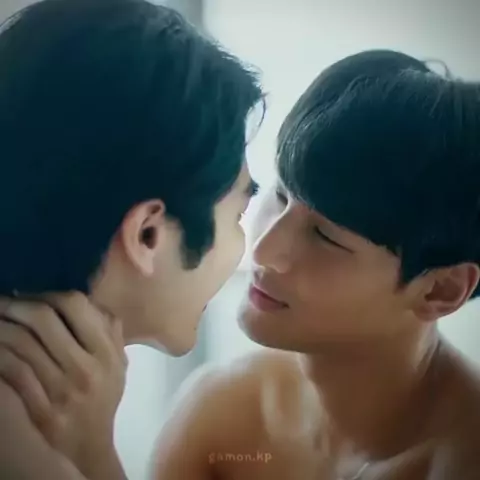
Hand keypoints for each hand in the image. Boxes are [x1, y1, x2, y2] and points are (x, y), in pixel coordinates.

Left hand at [0, 292, 127, 478]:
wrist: (89, 446)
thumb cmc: (103, 399)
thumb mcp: (118, 364)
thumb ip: (111, 331)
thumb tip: (91, 299)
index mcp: (107, 352)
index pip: (76, 305)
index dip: (49, 293)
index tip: (35, 294)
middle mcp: (85, 367)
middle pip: (43, 318)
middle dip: (17, 305)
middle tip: (4, 302)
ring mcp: (60, 389)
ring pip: (21, 343)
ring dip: (2, 326)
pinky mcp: (38, 408)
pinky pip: (10, 370)